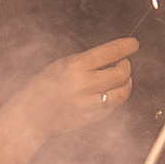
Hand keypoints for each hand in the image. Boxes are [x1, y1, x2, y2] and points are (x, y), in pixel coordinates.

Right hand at [0, 38, 137, 163]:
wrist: (30, 116)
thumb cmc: (41, 87)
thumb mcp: (60, 65)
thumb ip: (85, 61)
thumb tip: (110, 56)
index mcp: (75, 67)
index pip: (110, 52)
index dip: (126, 46)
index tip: (133, 44)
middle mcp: (84, 86)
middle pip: (120, 73)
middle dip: (126, 66)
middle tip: (124, 63)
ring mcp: (88, 104)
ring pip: (121, 93)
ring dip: (126, 84)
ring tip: (123, 80)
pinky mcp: (90, 119)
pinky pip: (111, 108)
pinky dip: (114, 99)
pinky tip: (109, 94)